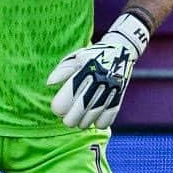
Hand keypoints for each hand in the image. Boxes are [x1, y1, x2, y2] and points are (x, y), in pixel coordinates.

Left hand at [47, 12, 149, 128]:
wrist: (122, 50)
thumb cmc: (93, 55)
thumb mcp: (76, 57)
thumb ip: (62, 70)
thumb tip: (49, 83)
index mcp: (86, 69)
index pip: (69, 94)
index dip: (60, 106)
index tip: (57, 108)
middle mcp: (99, 80)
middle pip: (80, 109)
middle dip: (69, 119)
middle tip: (66, 118)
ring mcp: (111, 90)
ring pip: (93, 116)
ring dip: (83, 123)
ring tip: (78, 120)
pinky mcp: (119, 97)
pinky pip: (108, 119)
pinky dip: (99, 123)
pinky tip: (93, 119)